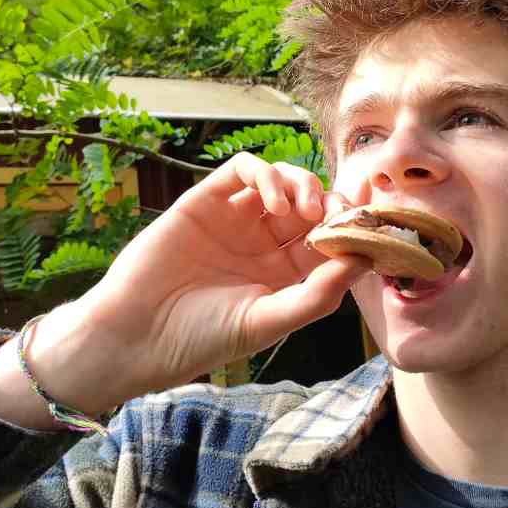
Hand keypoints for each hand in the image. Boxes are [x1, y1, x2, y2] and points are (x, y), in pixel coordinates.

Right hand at [0, 153, 368, 423]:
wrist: (136, 333)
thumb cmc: (202, 337)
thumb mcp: (269, 320)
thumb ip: (319, 294)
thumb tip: (364, 259)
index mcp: (287, 275)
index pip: (332, 241)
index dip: (353, 230)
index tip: (371, 229)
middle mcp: (265, 243)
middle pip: (314, 205)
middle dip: (334, 203)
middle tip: (340, 214)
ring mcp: (237, 219)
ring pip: (284, 181)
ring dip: (304, 185)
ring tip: (305, 212)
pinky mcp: (207, 200)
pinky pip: (245, 170)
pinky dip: (267, 174)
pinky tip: (275, 202)